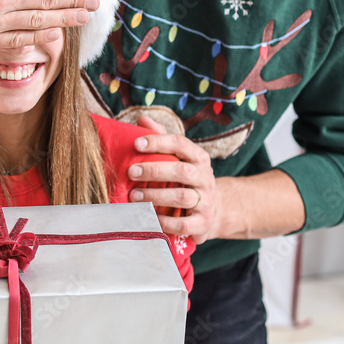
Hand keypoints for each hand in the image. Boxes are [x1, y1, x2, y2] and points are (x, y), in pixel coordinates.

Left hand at [128, 116, 219, 243]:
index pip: (180, 143)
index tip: (136, 144)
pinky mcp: (203, 223)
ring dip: (155, 196)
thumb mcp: (178, 157)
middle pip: (181, 171)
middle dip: (154, 170)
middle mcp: (205, 177)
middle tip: (130, 172)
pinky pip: (183, 224)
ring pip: (182, 197)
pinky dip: (164, 221)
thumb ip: (161, 138)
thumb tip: (142, 120)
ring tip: (133, 196)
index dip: (158, 142)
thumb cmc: (185, 178)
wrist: (213, 210)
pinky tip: (148, 217)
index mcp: (198, 157)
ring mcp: (206, 201)